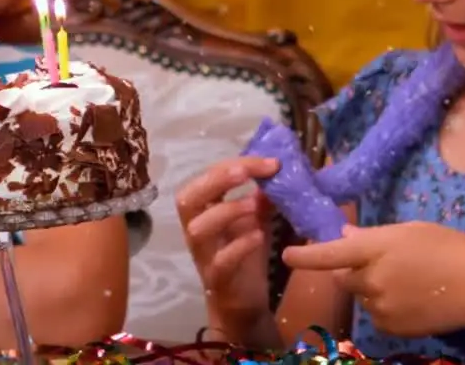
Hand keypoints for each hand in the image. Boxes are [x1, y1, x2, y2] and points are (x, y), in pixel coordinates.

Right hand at [176, 156, 280, 335]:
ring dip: (225, 212)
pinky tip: (258, 236)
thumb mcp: (256, 220)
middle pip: (187, 198)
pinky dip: (239, 246)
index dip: (236, 164)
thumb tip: (277, 170)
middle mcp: (196, 229)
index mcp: (203, 210)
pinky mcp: (217, 279)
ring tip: (254, 205)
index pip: (209, 177)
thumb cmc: (245, 255)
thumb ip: (262, 197)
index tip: (271, 162)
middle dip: (216, 180)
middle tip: (246, 173)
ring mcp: (204, 255)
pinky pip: (220, 261)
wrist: (244, 303)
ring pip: (197, 229)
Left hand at [282, 222, 464, 337]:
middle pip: (343, 278)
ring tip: (407, 281)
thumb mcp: (409, 231)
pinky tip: (412, 300)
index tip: (286, 255)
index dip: (306, 256)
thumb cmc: (448, 248)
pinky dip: (385, 308)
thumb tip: (344, 238)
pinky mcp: (391, 328)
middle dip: (352, 271)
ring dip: (371, 290)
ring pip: (361, 297)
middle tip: (382, 263)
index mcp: (375, 249)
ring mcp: (381, 307)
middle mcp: (372, 280)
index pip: (330, 255)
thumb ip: (372, 237)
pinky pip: (376, 316)